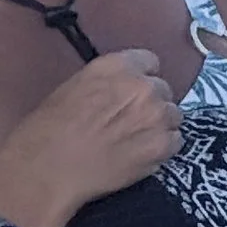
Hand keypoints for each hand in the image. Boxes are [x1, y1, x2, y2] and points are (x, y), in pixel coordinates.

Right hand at [0, 50, 182, 226]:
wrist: (50, 165)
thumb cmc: (50, 129)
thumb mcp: (76, 87)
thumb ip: (108, 82)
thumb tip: (120, 91)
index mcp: (117, 66)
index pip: (150, 62)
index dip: (142, 78)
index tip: (134, 92)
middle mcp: (142, 86)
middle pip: (163, 90)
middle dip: (151, 104)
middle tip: (132, 121)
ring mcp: (156, 115)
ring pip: (173, 116)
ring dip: (160, 126)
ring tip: (136, 141)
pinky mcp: (162, 145)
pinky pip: (176, 141)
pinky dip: (164, 148)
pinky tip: (142, 155)